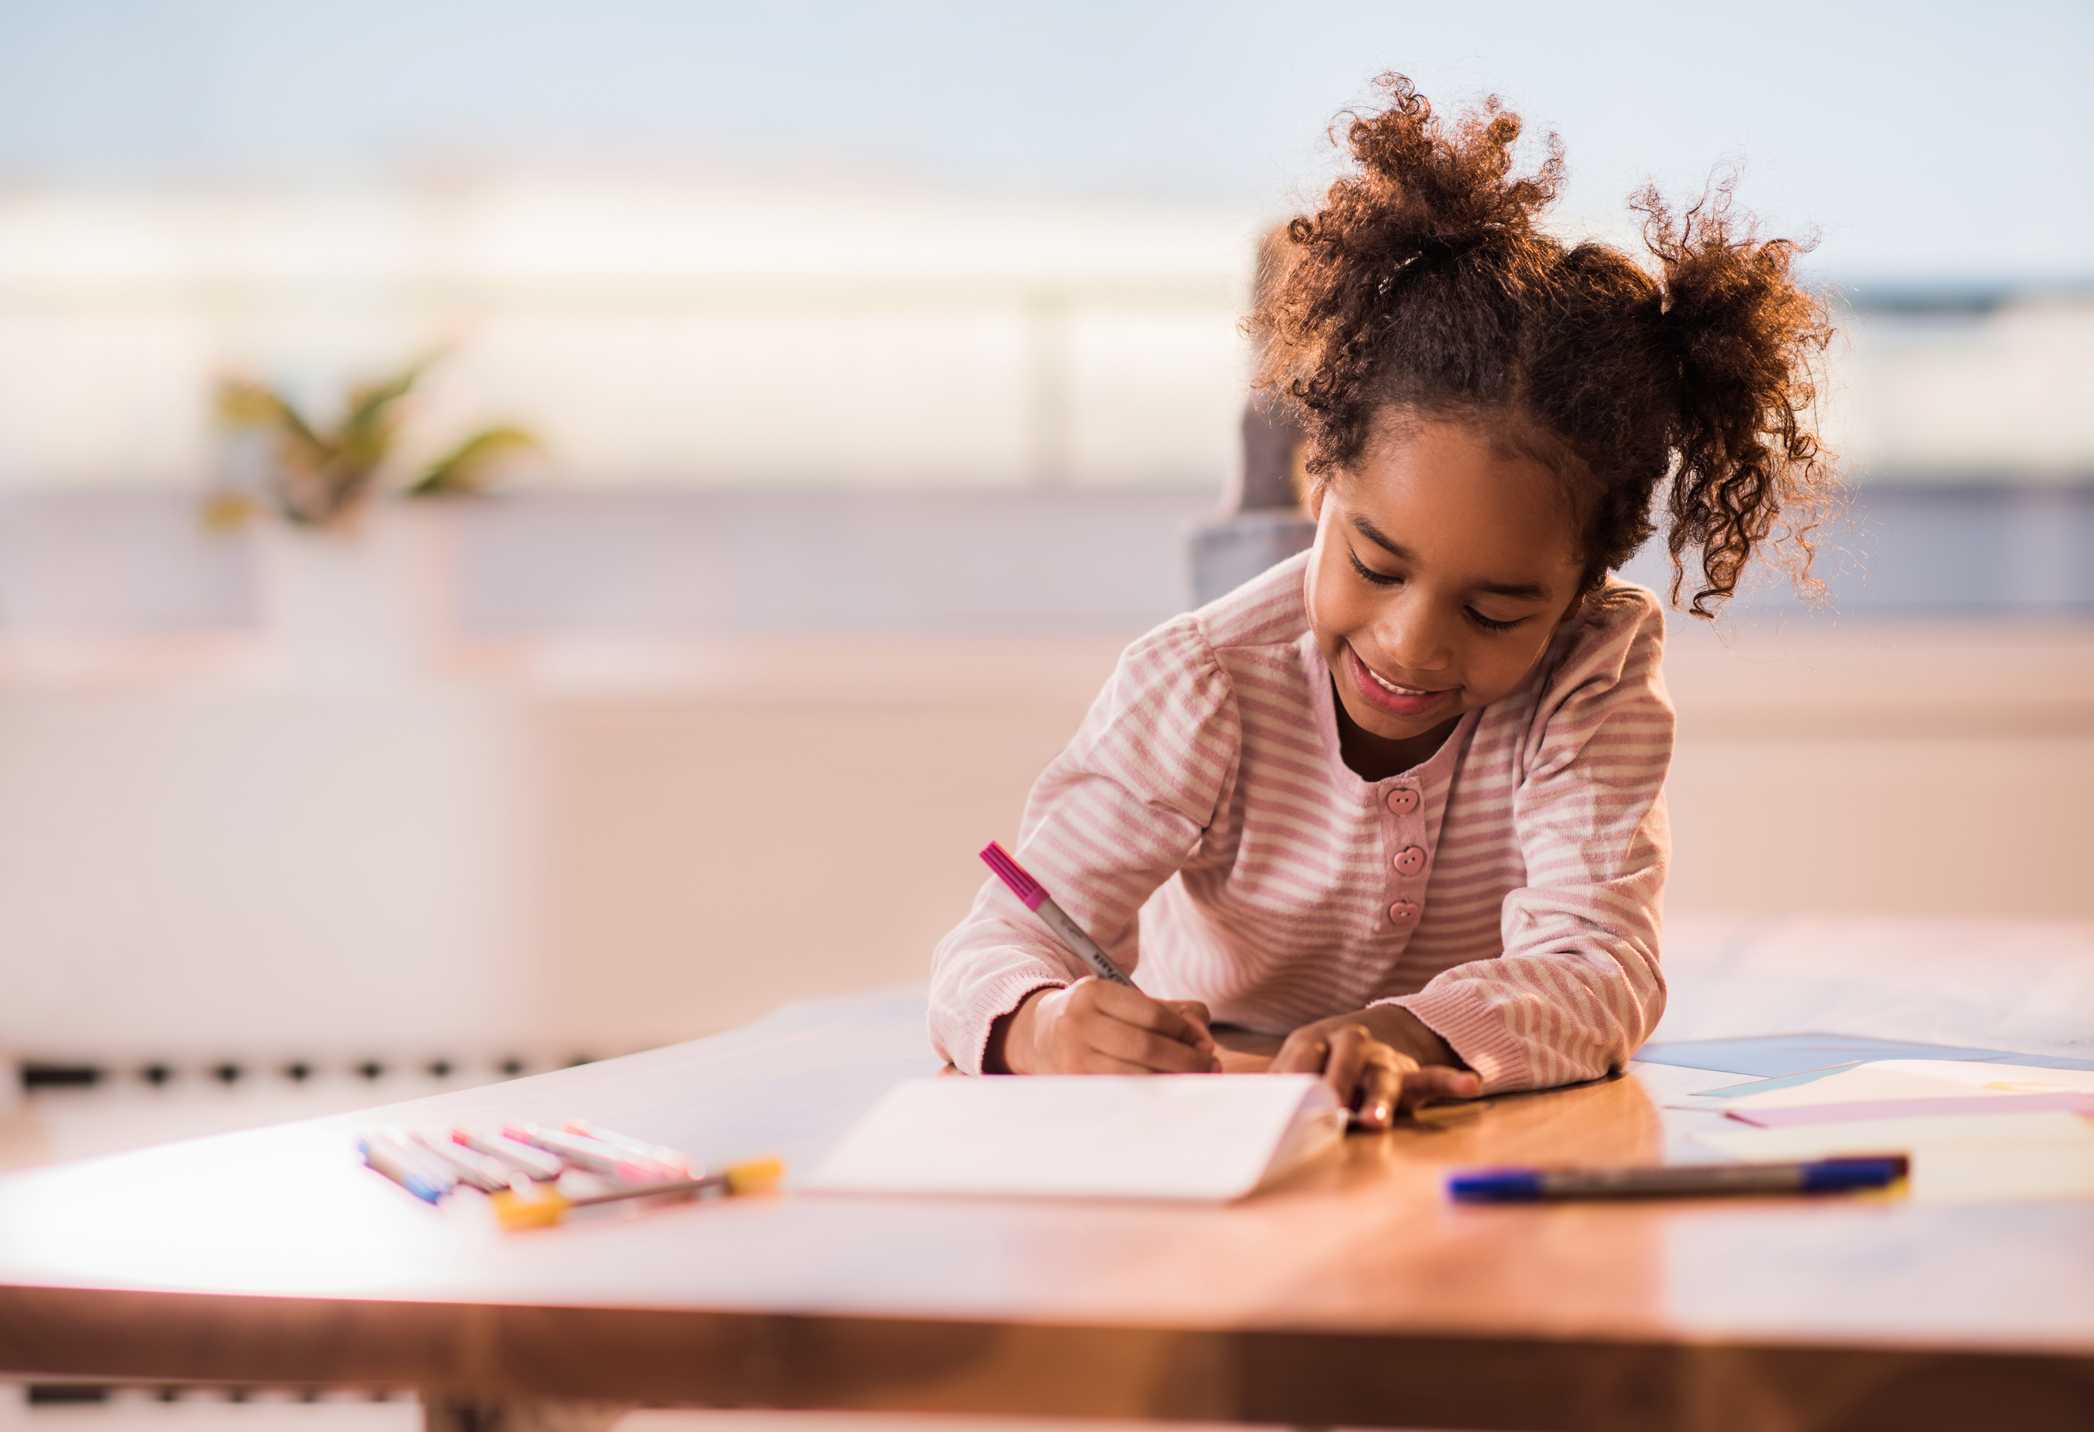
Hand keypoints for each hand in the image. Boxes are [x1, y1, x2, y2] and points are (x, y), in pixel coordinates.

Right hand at [995, 979, 1221, 1074]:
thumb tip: (1203, 1039)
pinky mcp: (1075, 1087)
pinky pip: (1125, 1094)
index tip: (1203, 1042)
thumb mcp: (1126, 1000)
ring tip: (1193, 1078)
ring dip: (1173, 1080)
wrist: (1041, 1036)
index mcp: (1092, 993)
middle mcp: (1076, 1024)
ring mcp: (1072, 1059)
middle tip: (1210, 1065)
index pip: (1151, 1015)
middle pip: (1145, 1048)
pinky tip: (1167, 1090)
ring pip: (1136, 1076)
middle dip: (1186, 1060)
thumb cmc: (1099, 1017)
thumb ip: (1173, 1012)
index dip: (1185, 1031)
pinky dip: (1152, 1095)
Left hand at [1270, 1006, 1480, 1129]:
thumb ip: (1272, 1080)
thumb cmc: (1324, 1057)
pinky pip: (1434, 1076)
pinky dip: (1451, 1081)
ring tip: (1375, 1123)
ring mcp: (1382, 1060)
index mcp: (1313, 1043)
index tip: (1281, 1107)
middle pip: (1341, 1063)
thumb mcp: (1295, 1060)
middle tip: (1327, 1117)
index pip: (1300, 1058)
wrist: (1382, 1030)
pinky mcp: (1411, 1074)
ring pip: (1383, 1078)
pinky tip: (1469, 1083)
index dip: (1292, 1080)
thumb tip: (1231, 1098)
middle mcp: (1348, 1046)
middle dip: (1334, 1088)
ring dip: (1380, 1101)